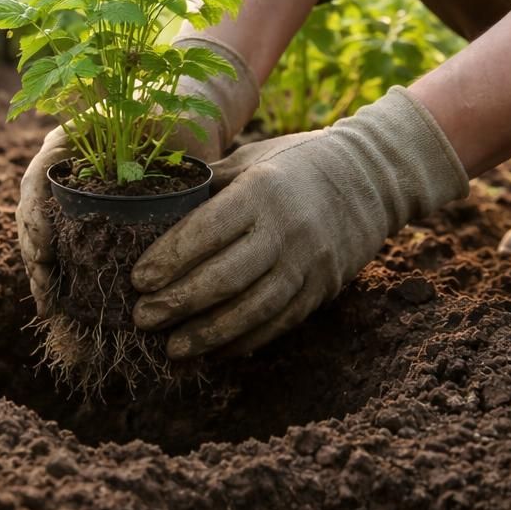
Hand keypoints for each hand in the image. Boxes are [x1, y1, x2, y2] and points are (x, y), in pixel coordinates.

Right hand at [17, 35, 258, 315]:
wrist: (182, 120)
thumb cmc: (170, 111)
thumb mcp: (158, 114)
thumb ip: (148, 126)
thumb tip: (146, 150)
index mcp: (67, 139)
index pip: (37, 178)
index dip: (35, 216)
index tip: (44, 250)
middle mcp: (59, 166)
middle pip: (32, 212)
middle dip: (34, 253)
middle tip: (44, 289)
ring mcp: (68, 191)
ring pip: (41, 232)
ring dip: (40, 269)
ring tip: (48, 304)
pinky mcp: (84, 215)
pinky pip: (60, 243)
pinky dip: (57, 272)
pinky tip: (59, 301)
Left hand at [129, 87, 469, 358]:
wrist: (372, 176)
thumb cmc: (296, 162)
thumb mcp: (252, 158)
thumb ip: (207, 182)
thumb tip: (151, 199)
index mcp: (262, 191)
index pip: (207, 231)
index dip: (169, 259)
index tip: (137, 279)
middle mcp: (286, 230)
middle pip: (225, 278)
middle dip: (179, 303)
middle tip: (142, 318)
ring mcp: (308, 264)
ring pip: (252, 310)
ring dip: (208, 334)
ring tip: (172, 348)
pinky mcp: (323, 289)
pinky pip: (279, 323)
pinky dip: (245, 340)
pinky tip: (215, 350)